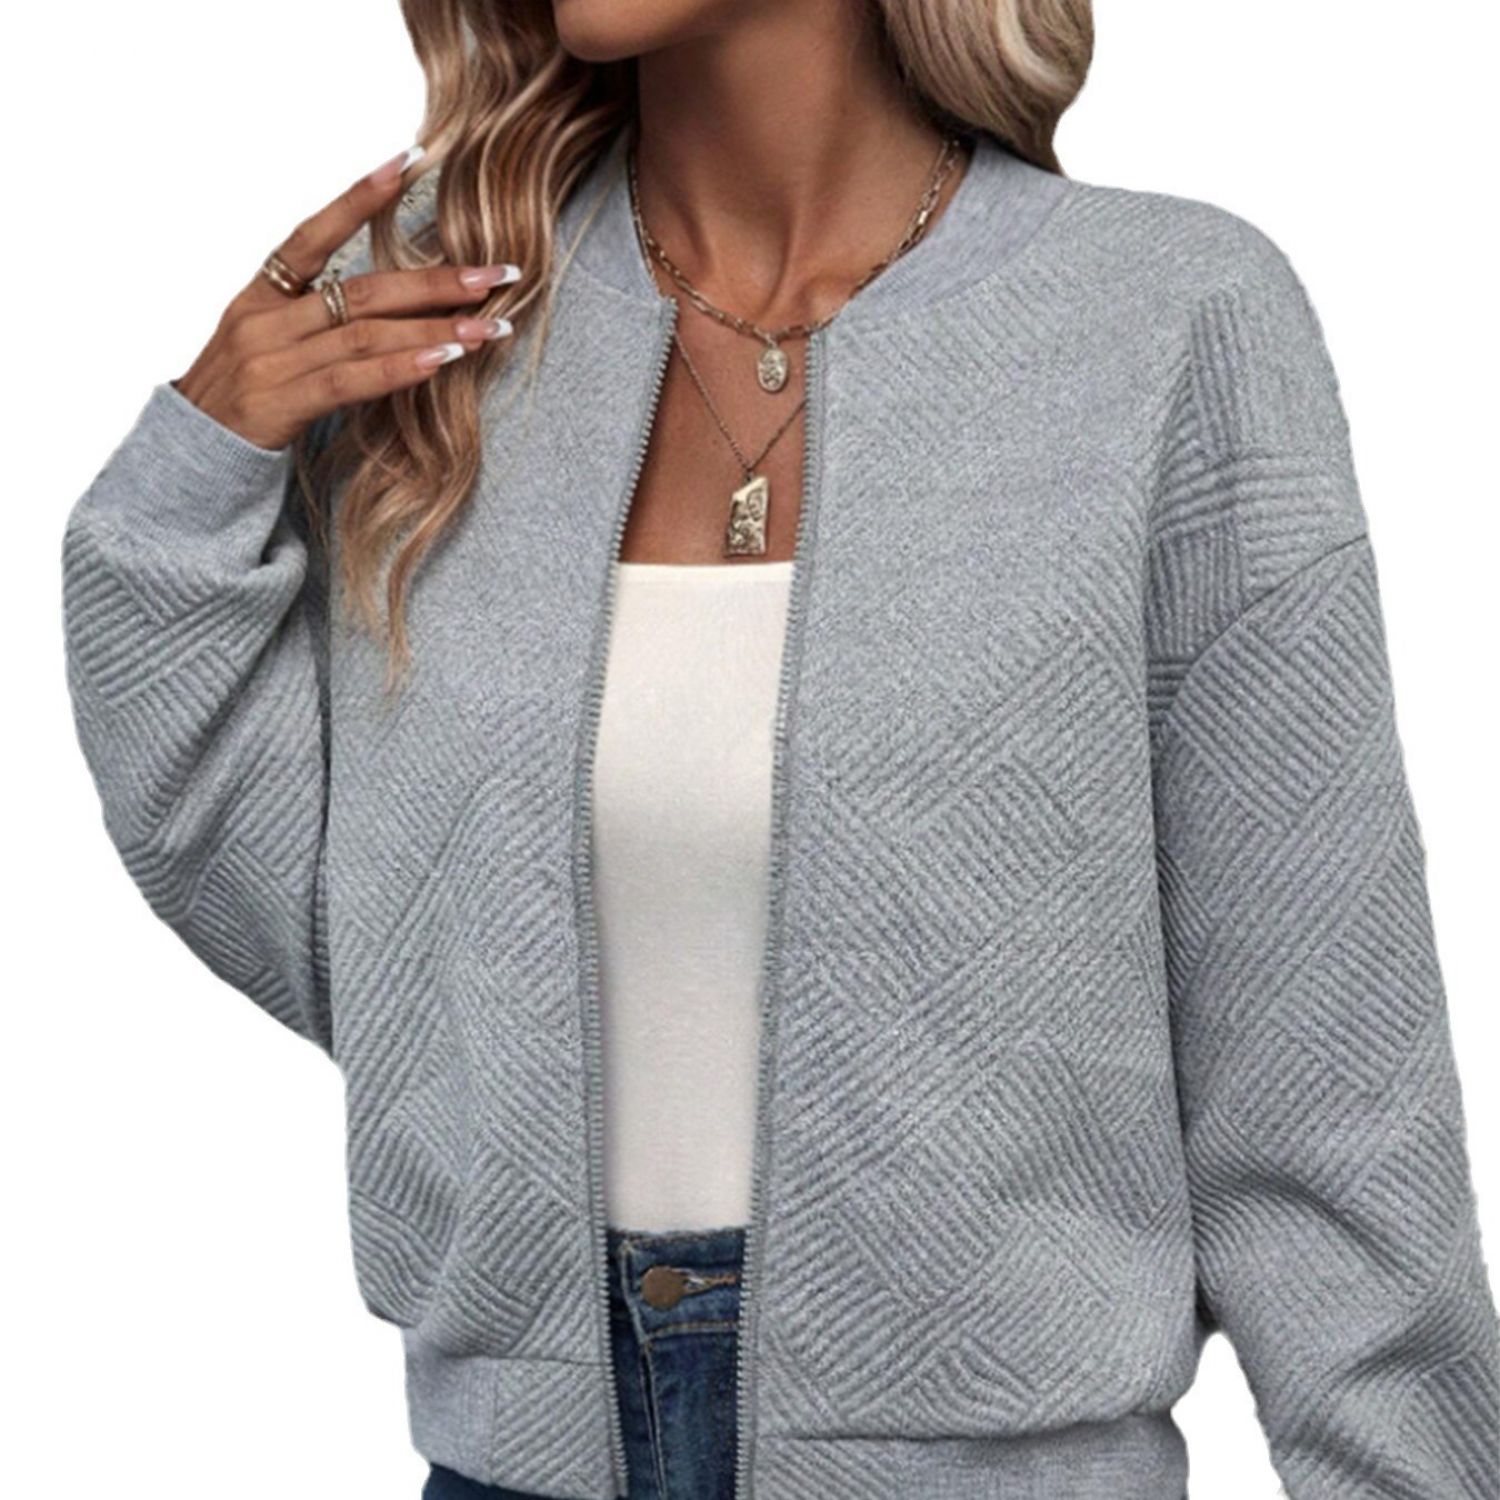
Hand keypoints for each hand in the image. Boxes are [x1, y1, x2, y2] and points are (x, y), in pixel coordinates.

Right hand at [172, 148, 521, 450]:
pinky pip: (349, 380)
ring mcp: (271, 360)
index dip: (358, 195)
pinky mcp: (280, 402)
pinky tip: (440, 361)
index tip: (408, 160)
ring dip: (435, 329)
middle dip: (436, 281)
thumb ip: (316, 322)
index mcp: (259, 296)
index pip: (313, 233)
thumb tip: (395, 306)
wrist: (189, 458)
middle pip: (362, 289)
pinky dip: (398, 368)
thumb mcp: (266, 345)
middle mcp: (264, 320)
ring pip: (365, 334)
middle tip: (496, 274)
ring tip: (488, 327)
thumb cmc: (240, 401)